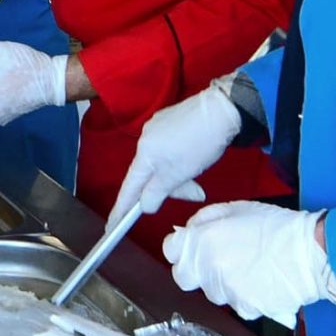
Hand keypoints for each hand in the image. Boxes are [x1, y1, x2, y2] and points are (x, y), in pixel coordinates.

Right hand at [114, 80, 242, 217]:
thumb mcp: (180, 174)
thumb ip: (158, 192)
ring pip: (159, 163)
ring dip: (176, 175)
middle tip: (194, 193)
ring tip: (197, 172)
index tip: (112, 226)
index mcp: (145, 154)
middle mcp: (145, 140)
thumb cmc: (201, 142)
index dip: (121, 209)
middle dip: (166, 189)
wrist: (222, 109)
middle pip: (147, 176)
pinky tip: (193, 156)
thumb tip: (144, 205)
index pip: (129, 188)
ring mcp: (156, 128)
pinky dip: (178, 160)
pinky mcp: (168, 121)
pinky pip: (166, 148)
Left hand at [163, 201, 333, 327]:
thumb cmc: (279, 228)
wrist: (312, 252)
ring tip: (250, 269)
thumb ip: (205, 219)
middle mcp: (209, 267)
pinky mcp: (244, 307)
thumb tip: (189, 230)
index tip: (192, 248)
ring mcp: (226, 290)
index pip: (171, 250)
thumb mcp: (237, 208)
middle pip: (184, 277)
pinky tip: (262, 283)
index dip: (181, 248)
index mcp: (204, 239)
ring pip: (212, 292)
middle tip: (220, 260)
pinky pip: (236, 305)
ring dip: (224, 284)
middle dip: (195, 270)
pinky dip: (246, 298)